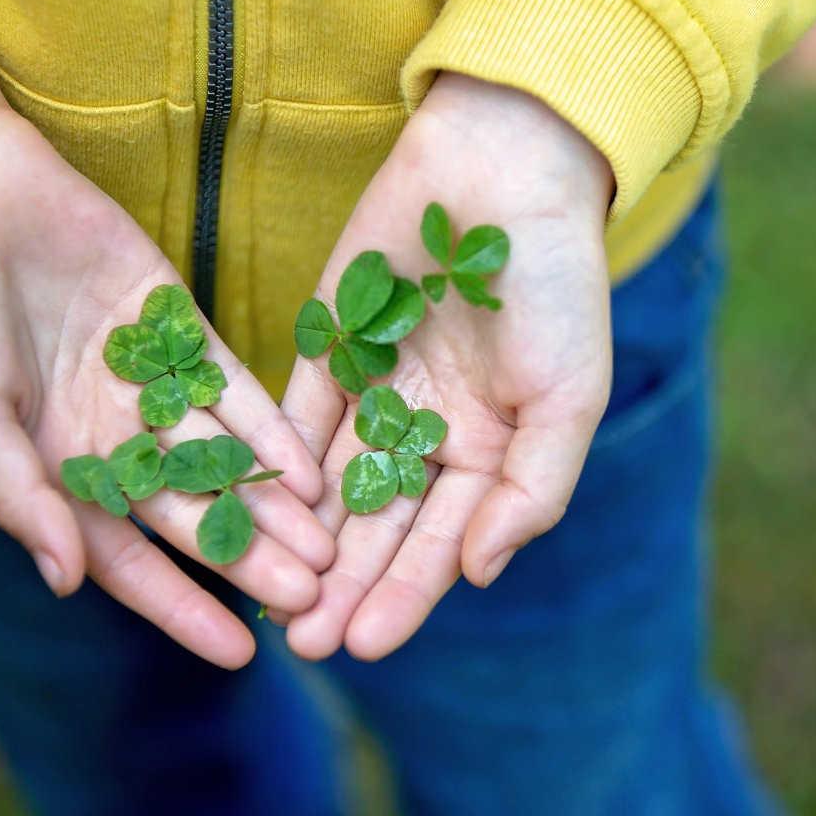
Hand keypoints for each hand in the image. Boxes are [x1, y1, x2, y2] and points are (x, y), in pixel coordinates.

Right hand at [0, 24, 332, 668]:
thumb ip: (16, 491)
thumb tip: (65, 580)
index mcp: (56, 472)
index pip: (130, 561)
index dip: (182, 609)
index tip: (240, 653)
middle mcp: (112, 438)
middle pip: (193, 515)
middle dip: (249, 559)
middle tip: (311, 601)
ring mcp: (151, 385)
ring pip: (225, 459)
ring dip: (273, 504)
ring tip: (329, 548)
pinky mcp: (179, 328)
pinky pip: (235, 389)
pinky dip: (269, 429)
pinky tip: (309, 468)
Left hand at [279, 73, 614, 659]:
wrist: (505, 171)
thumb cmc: (555, 286)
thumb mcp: (570, 394)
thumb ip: (532, 490)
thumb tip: (479, 573)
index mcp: (492, 452)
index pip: (440, 542)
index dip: (404, 595)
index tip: (363, 645)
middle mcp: (430, 433)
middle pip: (378, 526)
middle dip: (342, 586)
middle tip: (301, 642)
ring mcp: (376, 391)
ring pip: (330, 484)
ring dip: (301, 541)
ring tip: (263, 596)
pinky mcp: (330, 347)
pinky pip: (295, 417)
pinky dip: (274, 465)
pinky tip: (245, 506)